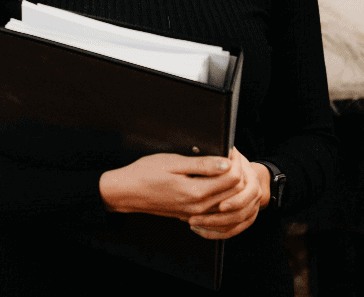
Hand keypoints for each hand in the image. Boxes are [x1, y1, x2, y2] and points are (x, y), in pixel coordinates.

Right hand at [99, 151, 243, 220]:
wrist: (127, 192)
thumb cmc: (146, 173)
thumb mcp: (173, 162)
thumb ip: (202, 164)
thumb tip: (226, 162)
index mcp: (195, 192)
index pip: (232, 178)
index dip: (236, 161)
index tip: (231, 148)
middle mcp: (198, 207)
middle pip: (234, 191)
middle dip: (237, 171)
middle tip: (230, 154)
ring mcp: (194, 214)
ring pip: (227, 201)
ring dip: (230, 183)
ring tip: (222, 165)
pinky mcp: (189, 215)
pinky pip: (214, 208)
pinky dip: (220, 194)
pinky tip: (212, 179)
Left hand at [187, 149, 270, 239]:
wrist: (246, 170)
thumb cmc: (231, 158)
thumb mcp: (228, 152)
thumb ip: (222, 157)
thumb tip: (221, 161)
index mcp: (250, 179)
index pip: (243, 194)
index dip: (232, 200)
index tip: (215, 205)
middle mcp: (254, 195)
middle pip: (239, 213)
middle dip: (215, 218)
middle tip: (193, 218)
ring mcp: (252, 208)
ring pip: (234, 224)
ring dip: (213, 227)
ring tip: (192, 223)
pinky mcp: (246, 218)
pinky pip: (232, 231)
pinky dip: (216, 233)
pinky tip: (199, 230)